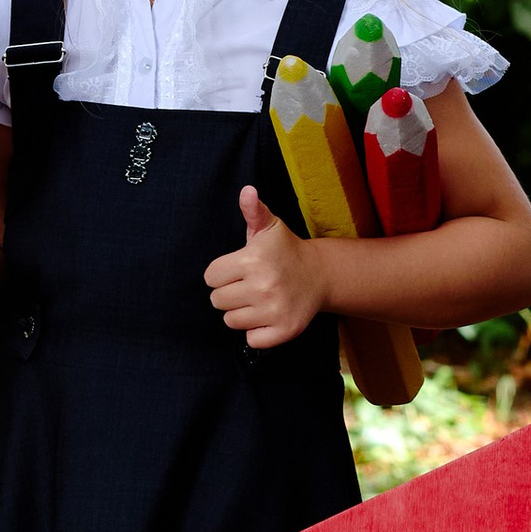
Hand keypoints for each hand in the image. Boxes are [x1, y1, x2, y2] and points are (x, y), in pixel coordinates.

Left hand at [204, 186, 327, 349]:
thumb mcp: (268, 227)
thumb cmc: (285, 250)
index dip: (222, 273)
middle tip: (249, 284)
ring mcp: (274, 310)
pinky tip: (267, 315)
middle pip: (217, 301)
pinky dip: (256, 331)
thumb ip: (252, 210)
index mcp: (252, 260)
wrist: (320, 274)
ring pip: (231, 321)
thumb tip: (247, 191)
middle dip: (229, 293)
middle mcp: (263, 286)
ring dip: (241, 312)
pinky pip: (251, 340)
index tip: (239, 269)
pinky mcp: (285, 330)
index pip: (210, 277)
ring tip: (259, 298)